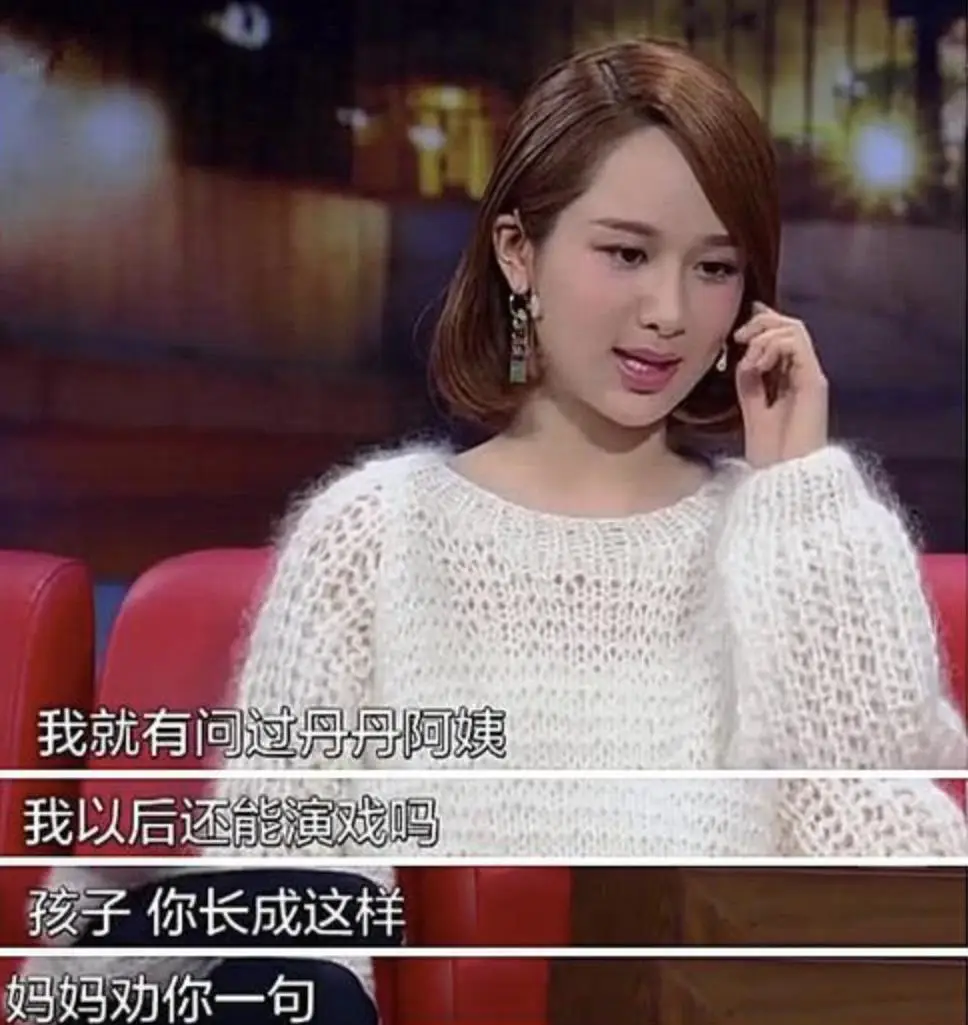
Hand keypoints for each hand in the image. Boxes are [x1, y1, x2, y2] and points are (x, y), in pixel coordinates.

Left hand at [733, 301, 828, 468]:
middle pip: (791, 325)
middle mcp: (804, 373)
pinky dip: (772, 346)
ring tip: (748, 360)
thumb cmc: (770, 450)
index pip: (783, 334)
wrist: (784, 477)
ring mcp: (811, 376)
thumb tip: (743, 351)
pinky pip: (796, 345)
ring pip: (795, 329)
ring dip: (764, 336)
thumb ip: (749, 378)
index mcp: (790, 378)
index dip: (763, 321)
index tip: (738, 328)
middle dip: (761, 322)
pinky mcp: (814, 382)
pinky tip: (758, 366)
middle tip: (738, 338)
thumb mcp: (751, 405)